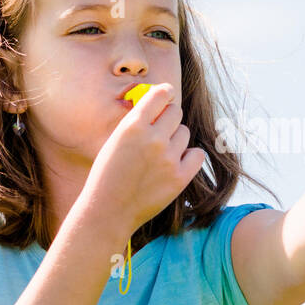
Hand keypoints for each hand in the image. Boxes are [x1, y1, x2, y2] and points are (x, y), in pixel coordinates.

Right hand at [81, 82, 206, 236]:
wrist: (107, 211)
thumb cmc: (108, 174)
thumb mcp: (115, 140)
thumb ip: (137, 122)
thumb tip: (160, 103)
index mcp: (133, 125)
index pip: (161, 94)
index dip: (165, 93)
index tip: (166, 95)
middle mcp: (153, 138)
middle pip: (176, 112)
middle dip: (169, 118)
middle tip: (160, 131)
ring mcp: (168, 158)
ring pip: (184, 133)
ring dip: (175, 139)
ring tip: (159, 155)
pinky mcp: (179, 177)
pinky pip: (197, 154)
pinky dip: (189, 156)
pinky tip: (175, 163)